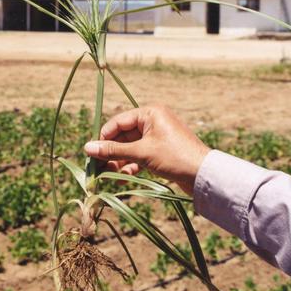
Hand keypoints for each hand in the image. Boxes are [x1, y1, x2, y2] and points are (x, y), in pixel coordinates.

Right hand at [84, 105, 209, 194]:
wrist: (204, 175)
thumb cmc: (174, 157)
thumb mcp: (141, 153)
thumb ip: (113, 150)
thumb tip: (87, 148)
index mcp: (150, 113)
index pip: (118, 122)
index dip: (104, 138)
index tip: (91, 153)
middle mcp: (153, 121)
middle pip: (123, 136)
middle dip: (112, 152)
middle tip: (98, 168)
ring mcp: (157, 136)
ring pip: (130, 147)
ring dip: (120, 161)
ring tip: (111, 175)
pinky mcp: (160, 150)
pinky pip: (140, 155)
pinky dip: (132, 165)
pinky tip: (124, 177)